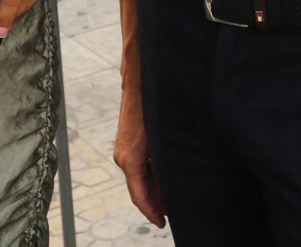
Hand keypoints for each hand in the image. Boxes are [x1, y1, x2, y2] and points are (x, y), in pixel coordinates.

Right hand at [114, 81, 165, 226]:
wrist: (141, 75)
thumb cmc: (154, 101)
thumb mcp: (163, 136)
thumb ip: (166, 162)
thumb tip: (176, 182)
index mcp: (130, 159)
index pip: (139, 196)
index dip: (152, 212)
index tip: (162, 223)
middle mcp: (123, 156)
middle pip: (140, 190)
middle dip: (156, 203)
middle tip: (175, 212)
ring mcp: (124, 149)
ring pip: (140, 179)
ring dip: (155, 190)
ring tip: (174, 197)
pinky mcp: (129, 142)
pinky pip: (140, 167)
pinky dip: (152, 177)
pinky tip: (167, 177)